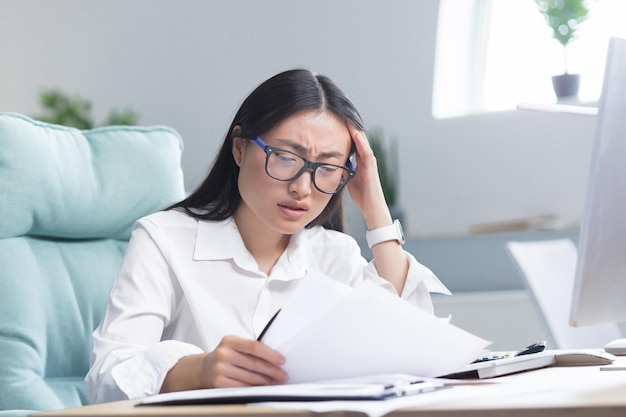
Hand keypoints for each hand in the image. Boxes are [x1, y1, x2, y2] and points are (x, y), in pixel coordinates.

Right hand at [161, 335, 287, 391]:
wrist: (204, 368)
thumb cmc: (225, 356)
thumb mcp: (235, 346)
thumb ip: (250, 348)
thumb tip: (274, 358)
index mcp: (230, 340)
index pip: (254, 346)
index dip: (270, 354)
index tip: (281, 360)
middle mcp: (223, 353)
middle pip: (254, 363)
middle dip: (272, 370)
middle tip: (283, 375)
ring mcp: (220, 369)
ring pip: (250, 377)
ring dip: (266, 381)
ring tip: (276, 381)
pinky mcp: (219, 382)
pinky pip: (242, 386)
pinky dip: (255, 387)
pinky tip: (262, 386)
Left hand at [346, 123, 392, 228]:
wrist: (372, 208)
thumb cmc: (362, 195)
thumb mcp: (349, 179)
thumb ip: (344, 170)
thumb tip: (333, 164)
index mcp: (360, 161)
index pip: (353, 142)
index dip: (346, 131)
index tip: (336, 121)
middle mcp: (366, 159)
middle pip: (358, 139)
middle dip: (350, 127)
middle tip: (341, 114)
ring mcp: (370, 163)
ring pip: (363, 142)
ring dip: (356, 130)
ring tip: (348, 118)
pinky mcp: (372, 168)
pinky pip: (367, 152)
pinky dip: (361, 143)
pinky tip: (356, 134)